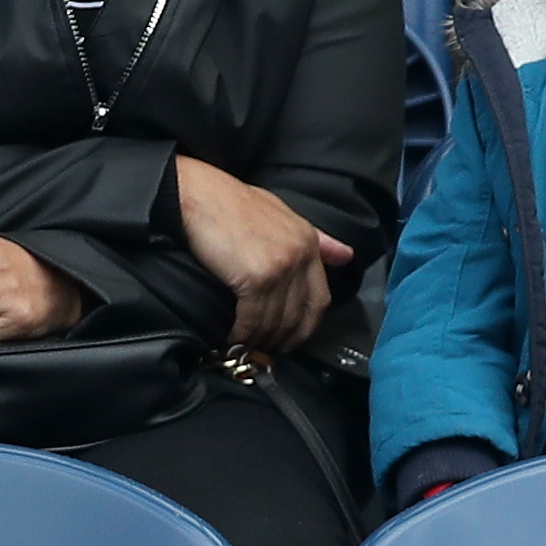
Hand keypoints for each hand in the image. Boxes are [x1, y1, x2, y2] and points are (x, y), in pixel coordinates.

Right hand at [176, 155, 351, 351]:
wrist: (198, 195)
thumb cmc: (233, 205)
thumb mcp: (283, 215)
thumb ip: (317, 240)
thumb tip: (347, 256)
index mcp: (309, 242)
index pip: (320, 299)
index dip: (306, 326)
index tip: (291, 339)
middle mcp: (300, 256)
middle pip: (299, 315)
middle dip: (282, 338)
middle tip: (265, 350)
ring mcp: (280, 268)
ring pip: (275, 321)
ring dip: (259, 339)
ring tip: (244, 346)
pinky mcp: (256, 278)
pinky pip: (253, 319)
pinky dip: (242, 334)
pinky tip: (231, 338)